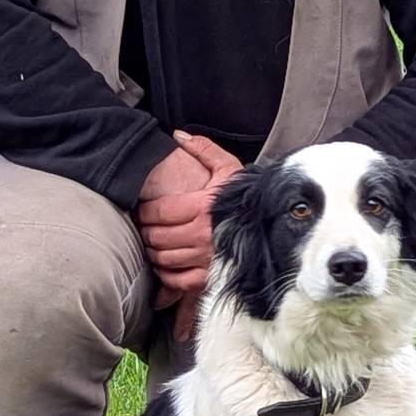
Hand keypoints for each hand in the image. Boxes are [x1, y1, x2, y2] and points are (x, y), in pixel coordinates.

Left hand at [135, 133, 243, 331]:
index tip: (141, 210)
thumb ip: (204, 150)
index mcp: (203, 207)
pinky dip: (166, 274)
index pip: (159, 212)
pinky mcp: (210, 277)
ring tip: (153, 242)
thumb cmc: (247, 197)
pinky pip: (177, 280)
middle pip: (157, 236)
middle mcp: (202, 234)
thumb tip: (178, 135)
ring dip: (153, 251)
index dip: (144, 211)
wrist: (274, 223)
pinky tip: (165, 264)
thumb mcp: (229, 168)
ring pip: (164, 257)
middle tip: (144, 226)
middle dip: (146, 231)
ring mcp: (205, 258)